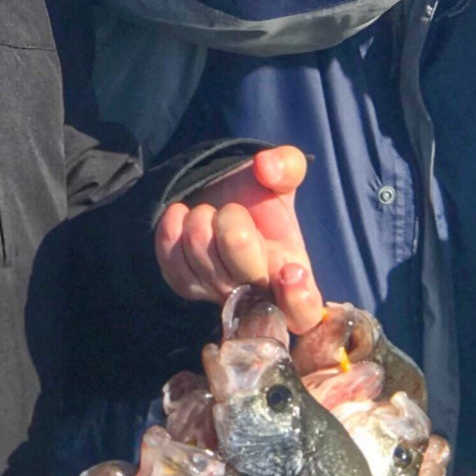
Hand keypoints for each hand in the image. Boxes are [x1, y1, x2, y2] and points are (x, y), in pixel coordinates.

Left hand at [155, 146, 324, 333]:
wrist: (217, 196)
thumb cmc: (258, 194)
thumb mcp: (282, 174)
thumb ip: (288, 164)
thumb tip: (266, 167)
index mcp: (293, 272)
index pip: (304, 311)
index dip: (298, 299)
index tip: (289, 270)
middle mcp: (257, 292)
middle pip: (245, 275)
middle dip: (233, 229)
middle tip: (230, 210)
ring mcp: (219, 293)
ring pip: (205, 266)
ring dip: (200, 225)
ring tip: (207, 212)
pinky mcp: (187, 286)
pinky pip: (173, 269)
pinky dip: (171, 235)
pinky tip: (179, 215)